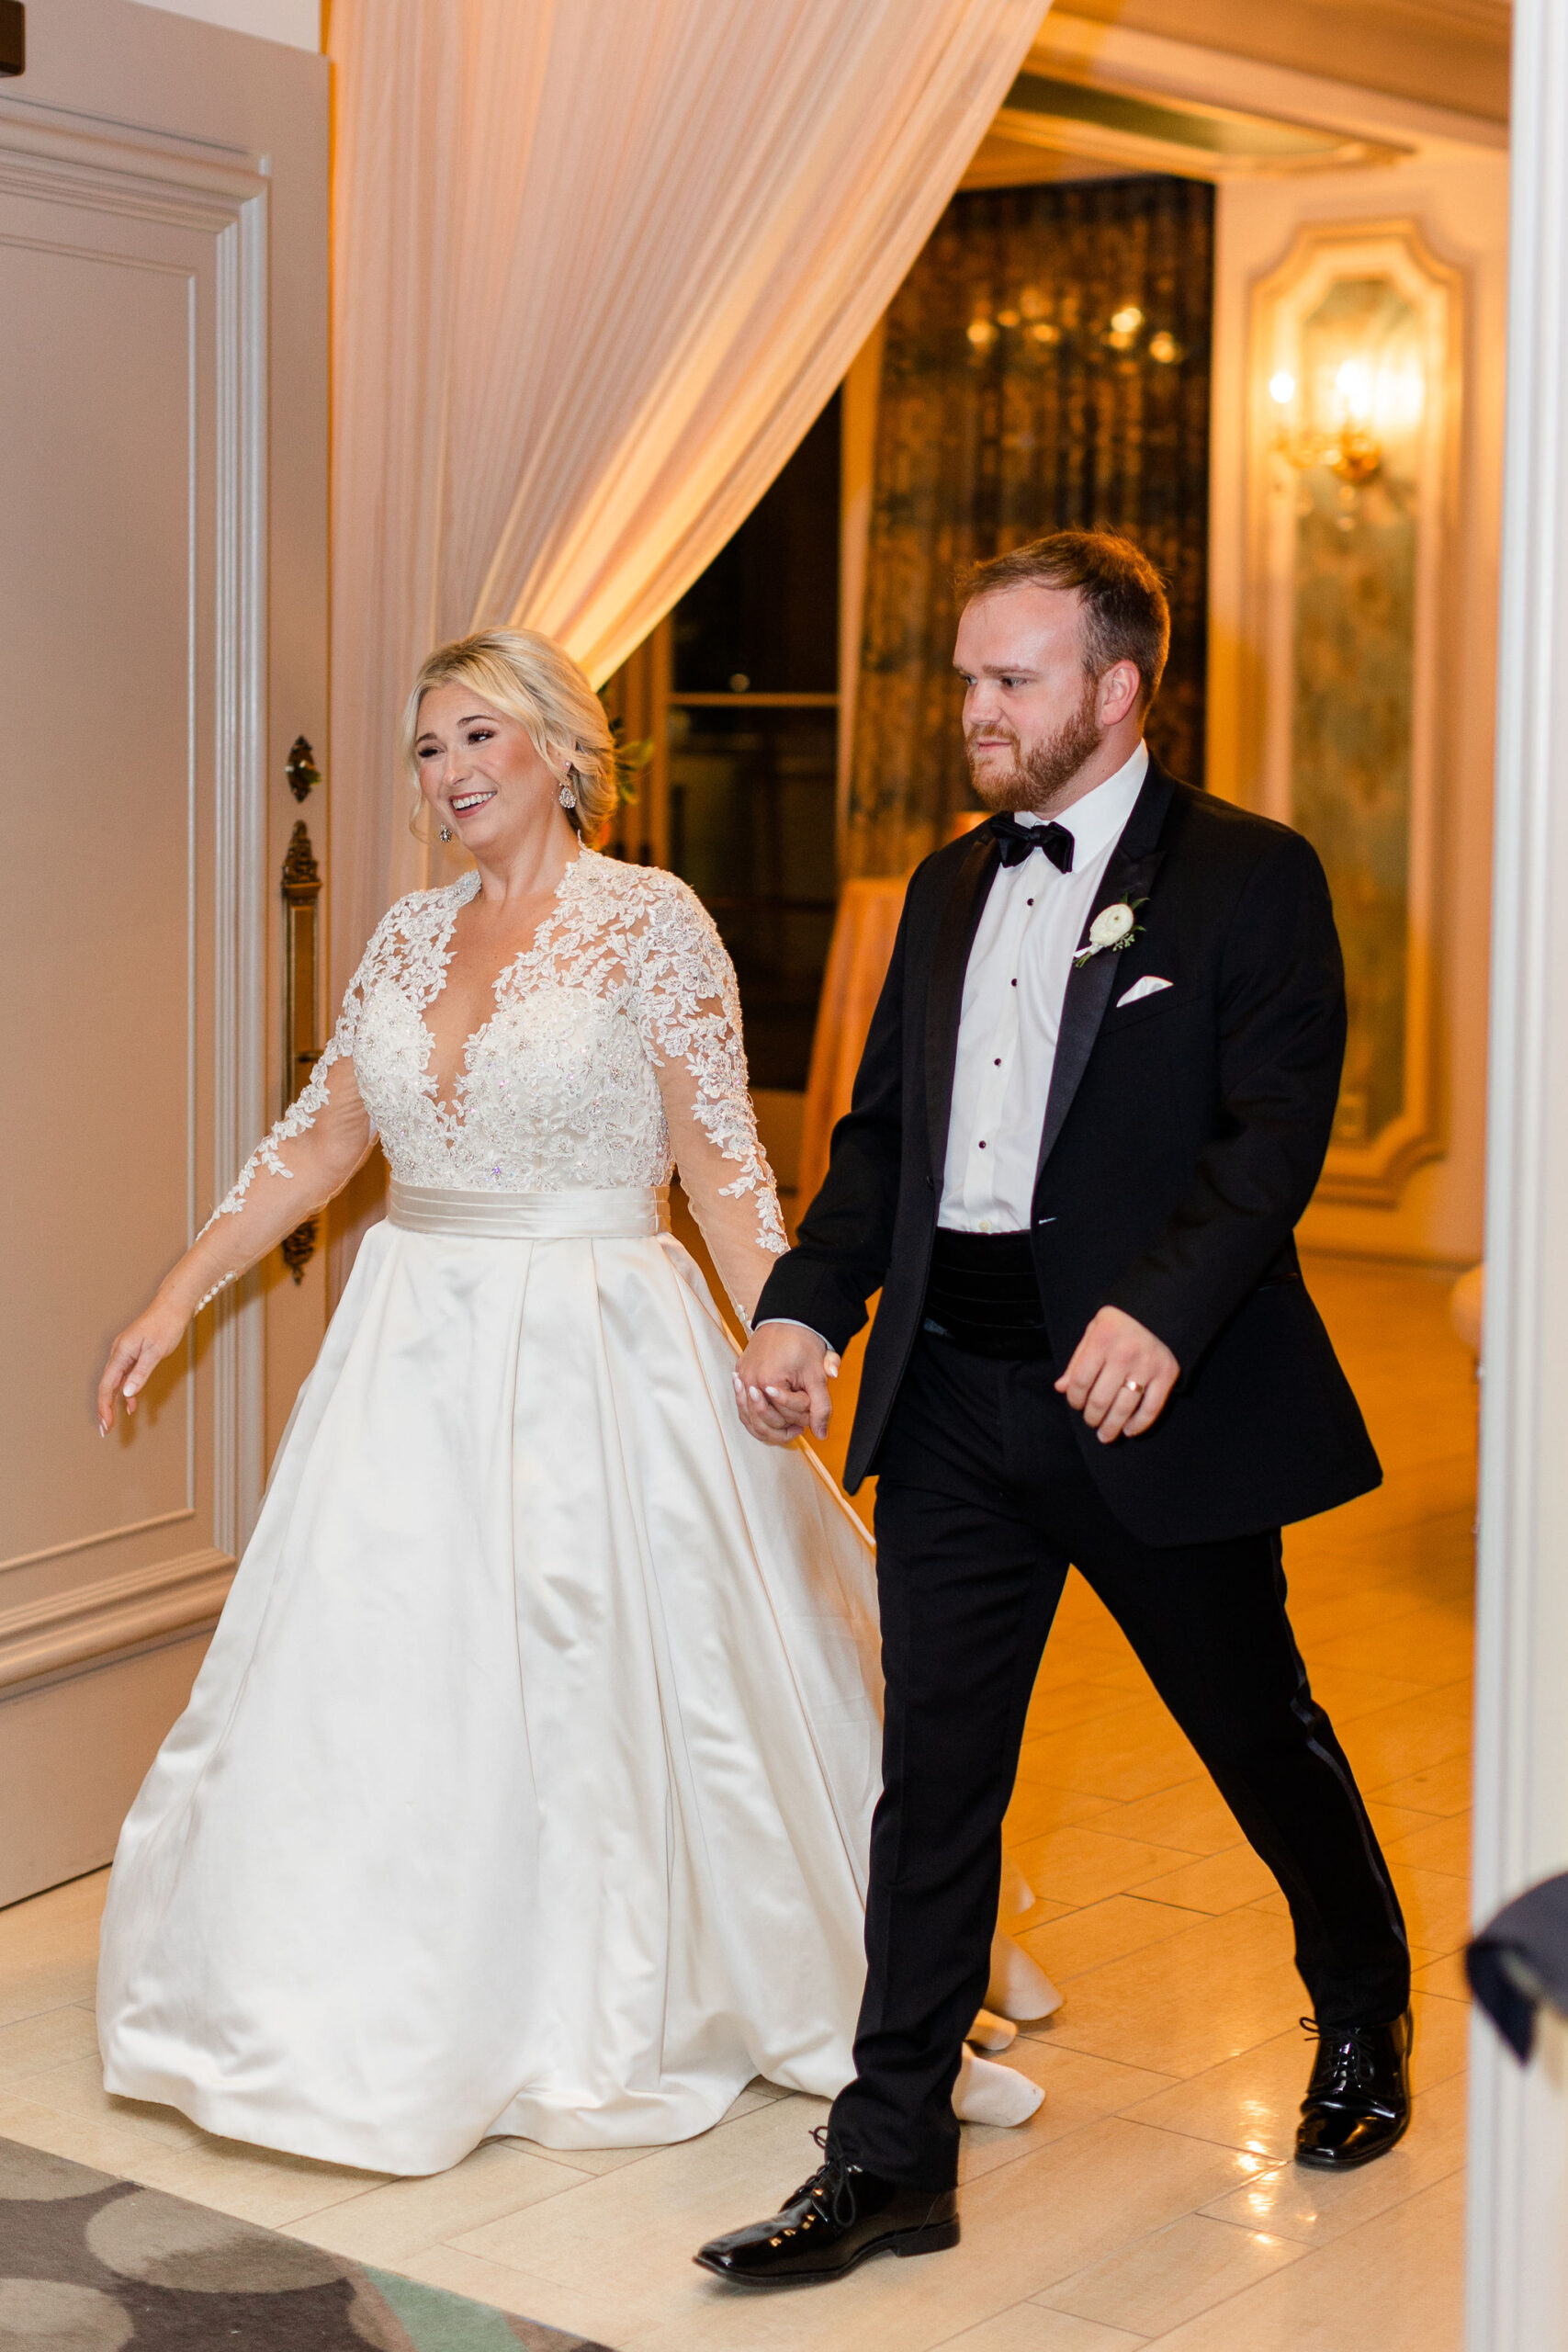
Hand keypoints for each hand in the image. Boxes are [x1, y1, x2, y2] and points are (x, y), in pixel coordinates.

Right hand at [97, 1291, 190, 1433]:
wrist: (173, 1306)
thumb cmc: (166, 1325)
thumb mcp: (156, 1351)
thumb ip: (141, 1373)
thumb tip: (128, 1394)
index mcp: (121, 1353)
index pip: (107, 1386)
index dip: (105, 1407)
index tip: (106, 1424)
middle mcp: (119, 1353)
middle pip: (107, 1385)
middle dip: (105, 1408)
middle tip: (105, 1430)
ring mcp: (125, 1353)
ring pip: (115, 1382)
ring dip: (114, 1402)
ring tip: (113, 1422)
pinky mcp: (134, 1353)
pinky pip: (126, 1376)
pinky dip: (127, 1391)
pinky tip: (131, 1405)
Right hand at [732, 1323, 840, 1445]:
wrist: (789, 1319)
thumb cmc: (803, 1345)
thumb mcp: (817, 1377)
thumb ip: (821, 1407)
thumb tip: (821, 1434)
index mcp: (768, 1382)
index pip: (786, 1416)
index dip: (803, 1418)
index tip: (811, 1412)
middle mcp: (750, 1382)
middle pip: (765, 1422)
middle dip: (786, 1425)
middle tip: (800, 1424)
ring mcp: (742, 1378)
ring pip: (750, 1419)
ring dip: (768, 1427)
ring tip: (786, 1425)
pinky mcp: (739, 1374)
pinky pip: (742, 1407)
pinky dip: (754, 1416)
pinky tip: (766, 1418)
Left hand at [1056, 1305, 1177, 1443]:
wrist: (1161, 1307)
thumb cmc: (1120, 1322)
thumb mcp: (1093, 1331)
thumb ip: (1077, 1360)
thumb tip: (1061, 1388)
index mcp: (1102, 1341)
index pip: (1081, 1381)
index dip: (1074, 1398)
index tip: (1076, 1404)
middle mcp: (1124, 1355)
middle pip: (1101, 1399)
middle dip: (1092, 1417)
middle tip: (1091, 1422)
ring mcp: (1147, 1366)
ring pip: (1124, 1409)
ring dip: (1112, 1427)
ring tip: (1106, 1435)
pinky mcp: (1167, 1374)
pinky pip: (1151, 1408)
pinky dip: (1140, 1424)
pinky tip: (1129, 1430)